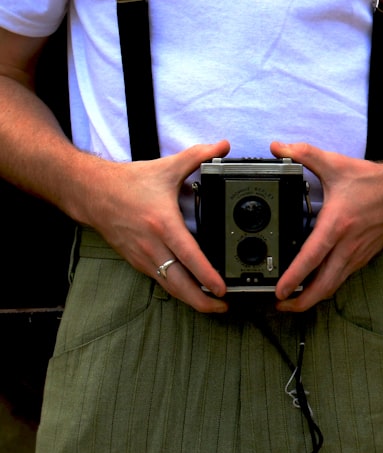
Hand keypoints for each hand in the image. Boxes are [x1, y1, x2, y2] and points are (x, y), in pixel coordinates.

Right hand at [81, 140, 230, 312]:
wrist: (89, 192)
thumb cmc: (127, 182)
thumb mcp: (166, 167)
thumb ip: (198, 156)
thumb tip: (222, 145)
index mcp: (162, 224)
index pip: (189, 256)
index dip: (206, 275)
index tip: (221, 289)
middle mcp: (152, 245)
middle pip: (179, 284)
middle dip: (202, 301)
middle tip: (223, 307)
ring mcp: (142, 256)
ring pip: (169, 287)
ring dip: (191, 299)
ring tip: (213, 305)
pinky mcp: (137, 261)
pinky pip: (161, 281)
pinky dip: (178, 290)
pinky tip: (192, 292)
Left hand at [269, 141, 382, 311]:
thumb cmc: (375, 181)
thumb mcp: (337, 164)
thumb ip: (304, 154)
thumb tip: (277, 146)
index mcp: (338, 224)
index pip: (312, 258)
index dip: (294, 277)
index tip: (279, 290)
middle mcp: (348, 245)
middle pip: (324, 285)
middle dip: (301, 302)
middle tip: (281, 305)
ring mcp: (358, 254)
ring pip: (334, 285)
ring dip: (314, 296)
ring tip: (293, 299)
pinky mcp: (364, 257)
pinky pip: (342, 277)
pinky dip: (327, 285)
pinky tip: (315, 282)